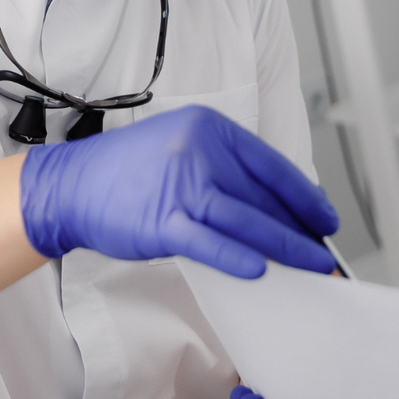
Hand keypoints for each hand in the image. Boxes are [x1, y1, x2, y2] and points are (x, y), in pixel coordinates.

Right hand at [18, 104, 338, 277]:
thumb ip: (225, 169)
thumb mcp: (182, 149)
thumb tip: (274, 205)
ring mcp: (181, 185)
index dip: (306, 197)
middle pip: (265, 196)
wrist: (71, 186)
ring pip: (248, 220)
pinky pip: (211, 243)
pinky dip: (238, 257)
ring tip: (312, 267)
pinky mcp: (163, 220)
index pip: (272, 166)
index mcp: (210, 128)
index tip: (326, 220)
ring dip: (287, 248)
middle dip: (301, 230)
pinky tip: (262, 270)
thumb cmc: (127, 172)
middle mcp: (199, 150)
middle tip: (325, 253)